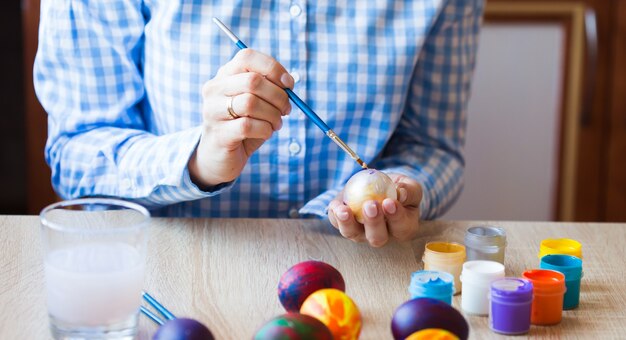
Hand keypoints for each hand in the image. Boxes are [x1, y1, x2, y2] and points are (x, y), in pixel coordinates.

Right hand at [189, 49, 293, 187]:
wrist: (219, 157)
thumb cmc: (243, 125)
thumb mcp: (256, 102)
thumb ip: (269, 88)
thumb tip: (288, 82)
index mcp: (224, 75)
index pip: (247, 57)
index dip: (272, 68)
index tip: (289, 84)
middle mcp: (214, 89)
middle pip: (252, 81)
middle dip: (278, 96)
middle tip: (286, 109)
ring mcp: (213, 111)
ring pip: (251, 103)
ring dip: (273, 115)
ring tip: (276, 123)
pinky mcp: (219, 133)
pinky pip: (248, 126)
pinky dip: (265, 129)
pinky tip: (266, 133)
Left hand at [328, 173, 421, 246]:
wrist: (376, 186)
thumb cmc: (398, 189)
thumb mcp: (409, 186)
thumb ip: (409, 190)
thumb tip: (401, 192)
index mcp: (402, 228)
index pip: (401, 227)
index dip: (396, 216)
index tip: (389, 202)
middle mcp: (382, 236)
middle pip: (377, 238)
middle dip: (373, 223)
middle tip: (370, 206)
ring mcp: (361, 234)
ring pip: (353, 234)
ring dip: (347, 223)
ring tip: (344, 210)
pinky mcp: (345, 225)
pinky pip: (337, 223)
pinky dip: (335, 214)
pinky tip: (335, 205)